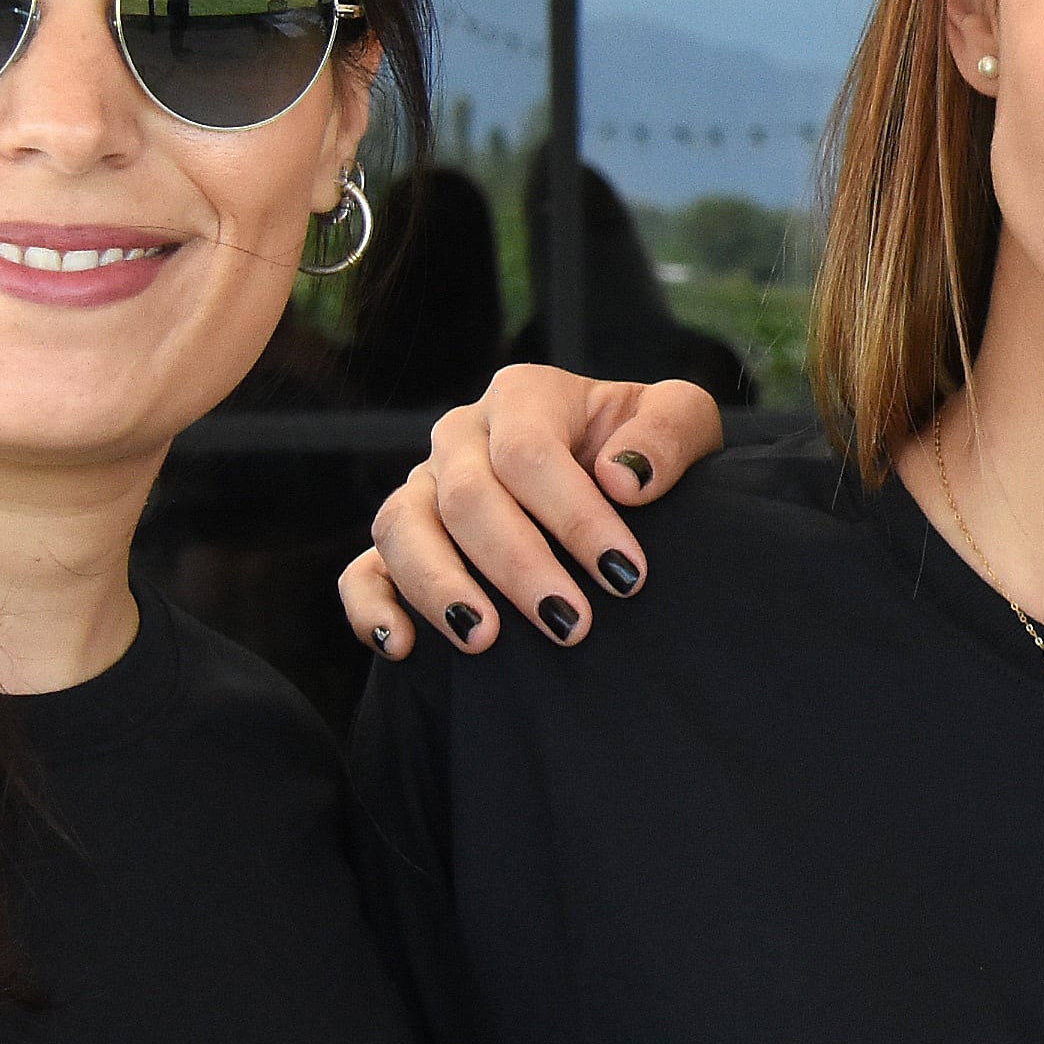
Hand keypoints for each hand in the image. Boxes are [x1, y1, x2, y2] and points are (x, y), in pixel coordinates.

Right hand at [340, 368, 727, 659]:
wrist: (621, 482)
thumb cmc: (647, 452)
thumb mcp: (682, 421)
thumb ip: (667, 434)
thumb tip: (621, 478)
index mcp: (523, 396)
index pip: (529, 452)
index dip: (575, 517)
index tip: (627, 575)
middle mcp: (461, 436)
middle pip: (466, 496)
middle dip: (519, 565)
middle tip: (572, 624)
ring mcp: (422, 488)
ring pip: (402, 528)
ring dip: (440, 587)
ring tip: (485, 640)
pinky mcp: (399, 544)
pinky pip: (361, 571)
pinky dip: (370, 606)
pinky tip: (400, 647)